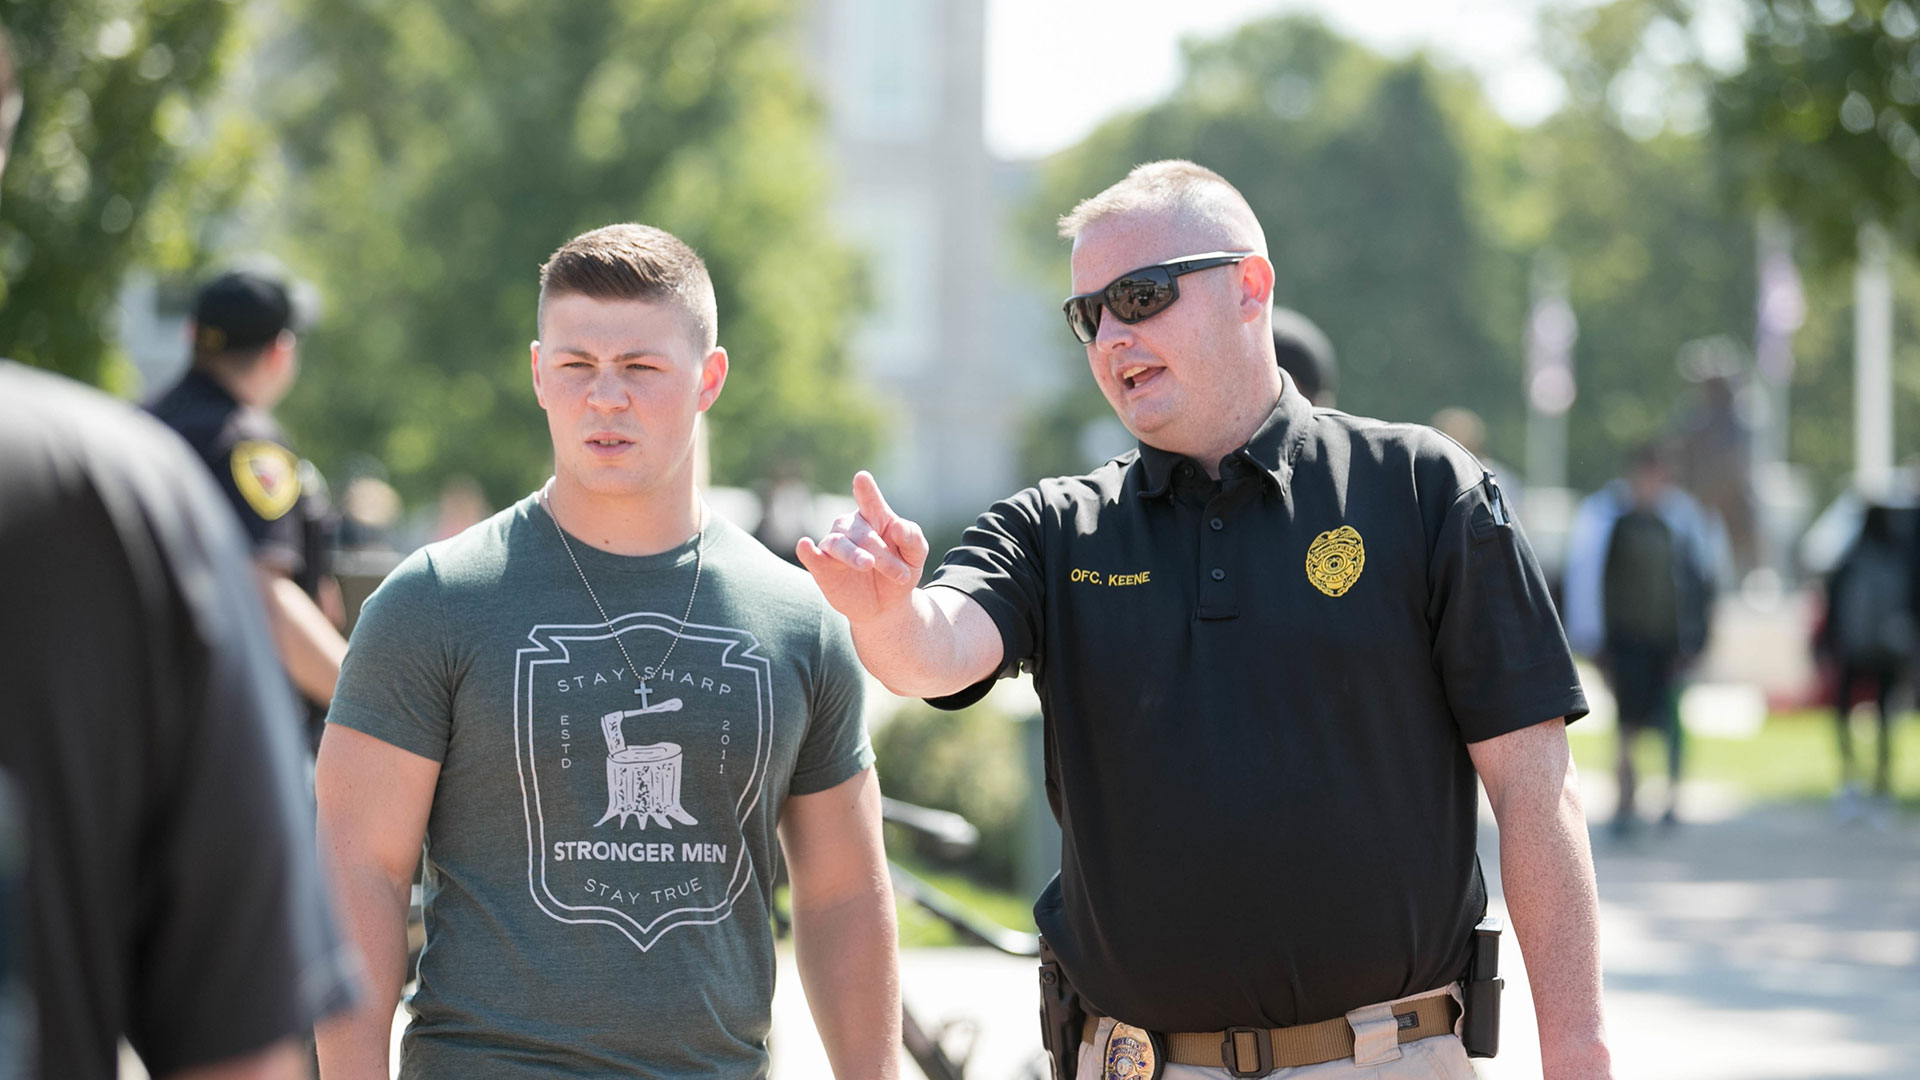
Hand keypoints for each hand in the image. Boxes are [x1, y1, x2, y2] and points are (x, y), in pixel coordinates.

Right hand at [796, 471, 929, 623]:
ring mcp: (835, 545)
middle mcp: (852, 526)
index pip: (870, 500)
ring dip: (853, 554)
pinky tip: (805, 545)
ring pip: (838, 543)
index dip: (865, 490)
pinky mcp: (821, 567)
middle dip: (882, 554)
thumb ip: (912, 539)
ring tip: (868, 564)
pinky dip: (808, 551)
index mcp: (876, 516)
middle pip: (862, 533)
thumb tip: (897, 526)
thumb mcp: (916, 556)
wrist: (887, 605)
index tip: (862, 478)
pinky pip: (812, 556)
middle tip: (901, 574)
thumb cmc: (901, 569)